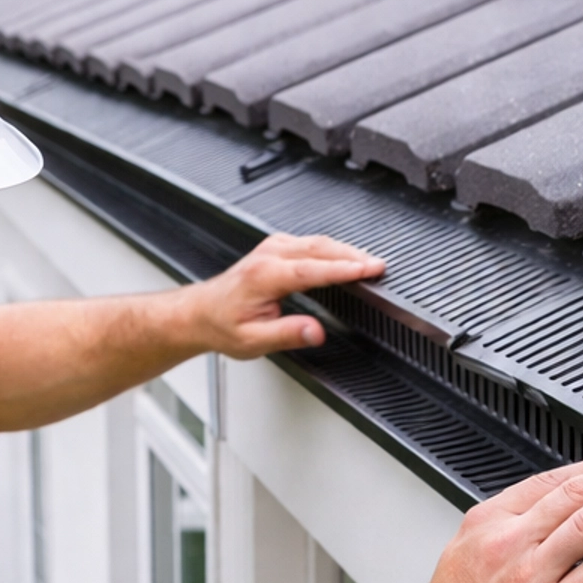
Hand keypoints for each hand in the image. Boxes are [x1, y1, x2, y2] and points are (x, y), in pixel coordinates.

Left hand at [180, 232, 385, 358]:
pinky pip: (311, 243)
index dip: (344, 268)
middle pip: (320, 248)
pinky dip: (333, 249)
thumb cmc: (223, 325)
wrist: (201, 313)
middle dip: (353, 255)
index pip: (313, 268)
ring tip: (371, 262)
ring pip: (317, 242)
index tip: (369, 269)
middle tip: (380, 266)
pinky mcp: (276, 249)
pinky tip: (346, 256)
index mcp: (265, 276)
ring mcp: (273, 248)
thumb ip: (286, 334)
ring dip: (346, 250)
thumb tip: (315, 331)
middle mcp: (269, 256)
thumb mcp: (252, 340)